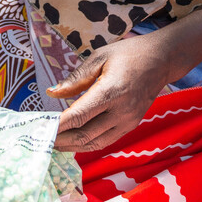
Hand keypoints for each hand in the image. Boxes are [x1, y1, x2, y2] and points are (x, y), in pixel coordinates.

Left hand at [51, 33, 182, 153]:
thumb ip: (76, 78)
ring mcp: (128, 121)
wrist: (162, 60)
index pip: (78, 116)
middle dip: (60, 140)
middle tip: (41, 139)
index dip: (57, 126)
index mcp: (111, 91)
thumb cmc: (129, 54)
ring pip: (95, 143)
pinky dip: (87, 144)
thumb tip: (52, 93)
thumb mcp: (99, 57)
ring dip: (72, 146)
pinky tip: (73, 141)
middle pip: (84, 134)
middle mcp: (121, 111)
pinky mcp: (131, 125)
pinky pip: (105, 141)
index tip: (39, 129)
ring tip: (53, 144)